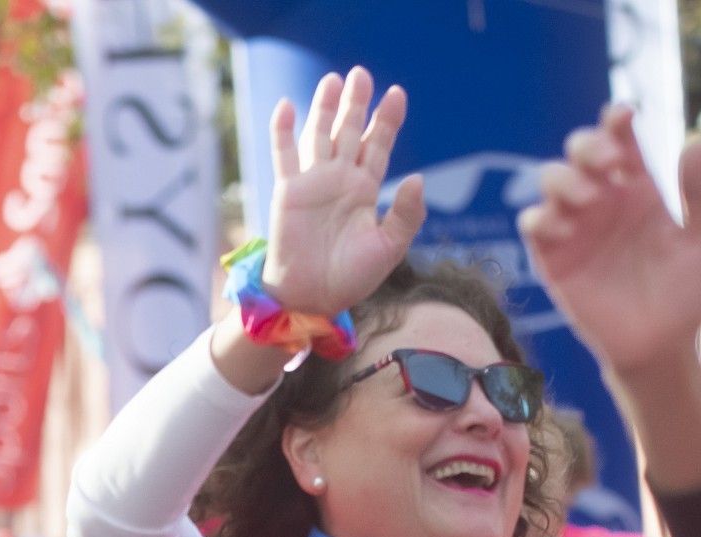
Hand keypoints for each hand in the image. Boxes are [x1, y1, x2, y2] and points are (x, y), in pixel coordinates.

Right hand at [260, 67, 425, 316]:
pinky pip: (283, 155)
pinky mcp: (288, 191)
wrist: (311, 298)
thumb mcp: (389, 248)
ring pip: (318, 135)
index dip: (387, 119)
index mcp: (365, 190)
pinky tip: (287, 106)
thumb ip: (405, 214)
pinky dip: (283, 130)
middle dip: (356, 103)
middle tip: (361, 74)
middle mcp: (339, 180)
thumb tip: (417, 178)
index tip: (396, 94)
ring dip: (324, 108)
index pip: (378, 145)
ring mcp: (312, 183)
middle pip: (348, 131)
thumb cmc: (350, 278)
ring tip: (332, 80)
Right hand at [519, 104, 700, 376]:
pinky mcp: (552, 259)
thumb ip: (696, 195)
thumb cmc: (684, 292)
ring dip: (565, 179)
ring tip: (590, 198)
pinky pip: (532, 225)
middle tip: (611, 165)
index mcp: (638, 190)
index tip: (625, 115)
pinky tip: (567, 228)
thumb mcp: (700, 240)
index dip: (616, 121)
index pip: (620, 141)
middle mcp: (602, 202)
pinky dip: (542, 217)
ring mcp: (575, 228)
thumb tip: (694, 144)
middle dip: (588, 146)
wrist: (659, 344)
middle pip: (577, 152)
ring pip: (550, 181)